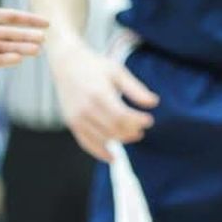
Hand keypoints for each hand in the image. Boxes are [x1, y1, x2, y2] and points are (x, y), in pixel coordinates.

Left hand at [0, 0, 48, 71]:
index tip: (46, 23)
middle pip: (9, 34)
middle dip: (27, 37)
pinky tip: (15, 59)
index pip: (10, 17)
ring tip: (36, 51)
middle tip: (45, 41)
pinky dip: (0, 59)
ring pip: (1, 48)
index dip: (27, 20)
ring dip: (18, 49)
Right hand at [52, 42, 160, 161]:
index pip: (122, 115)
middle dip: (131, 131)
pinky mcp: (72, 124)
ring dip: (120, 141)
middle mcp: (86, 108)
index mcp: (99, 93)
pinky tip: (112, 157)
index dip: (137, 121)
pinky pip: (86, 143)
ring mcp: (77, 118)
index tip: (149, 120)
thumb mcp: (117, 71)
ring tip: (133, 136)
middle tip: (142, 130)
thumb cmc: (95, 66)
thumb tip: (154, 103)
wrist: (67, 64)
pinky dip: (99, 152)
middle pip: (113, 128)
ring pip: (102, 138)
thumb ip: (135, 89)